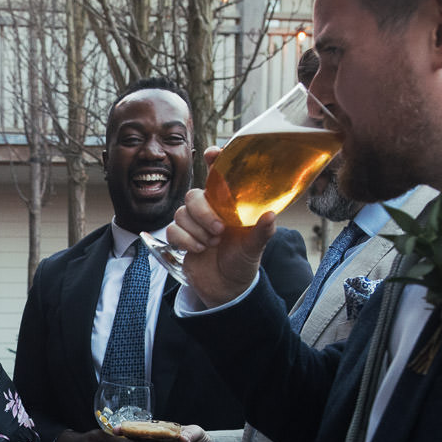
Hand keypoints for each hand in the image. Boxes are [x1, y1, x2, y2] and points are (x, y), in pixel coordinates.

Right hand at [168, 146, 276, 307]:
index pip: (219, 175)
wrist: (226, 288)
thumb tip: (269, 215)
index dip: (214, 160)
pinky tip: (199, 250)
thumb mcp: (255, 247)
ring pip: (181, 213)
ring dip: (196, 230)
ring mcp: (194, 223)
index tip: (212, 153)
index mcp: (228, 204)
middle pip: (193, 195)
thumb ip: (262, 231)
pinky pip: (172, 230)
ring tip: (212, 244)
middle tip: (219, 230)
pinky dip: (185, 240)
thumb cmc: (242, 262)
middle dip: (203, 212)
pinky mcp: (181, 237)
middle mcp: (210, 209)